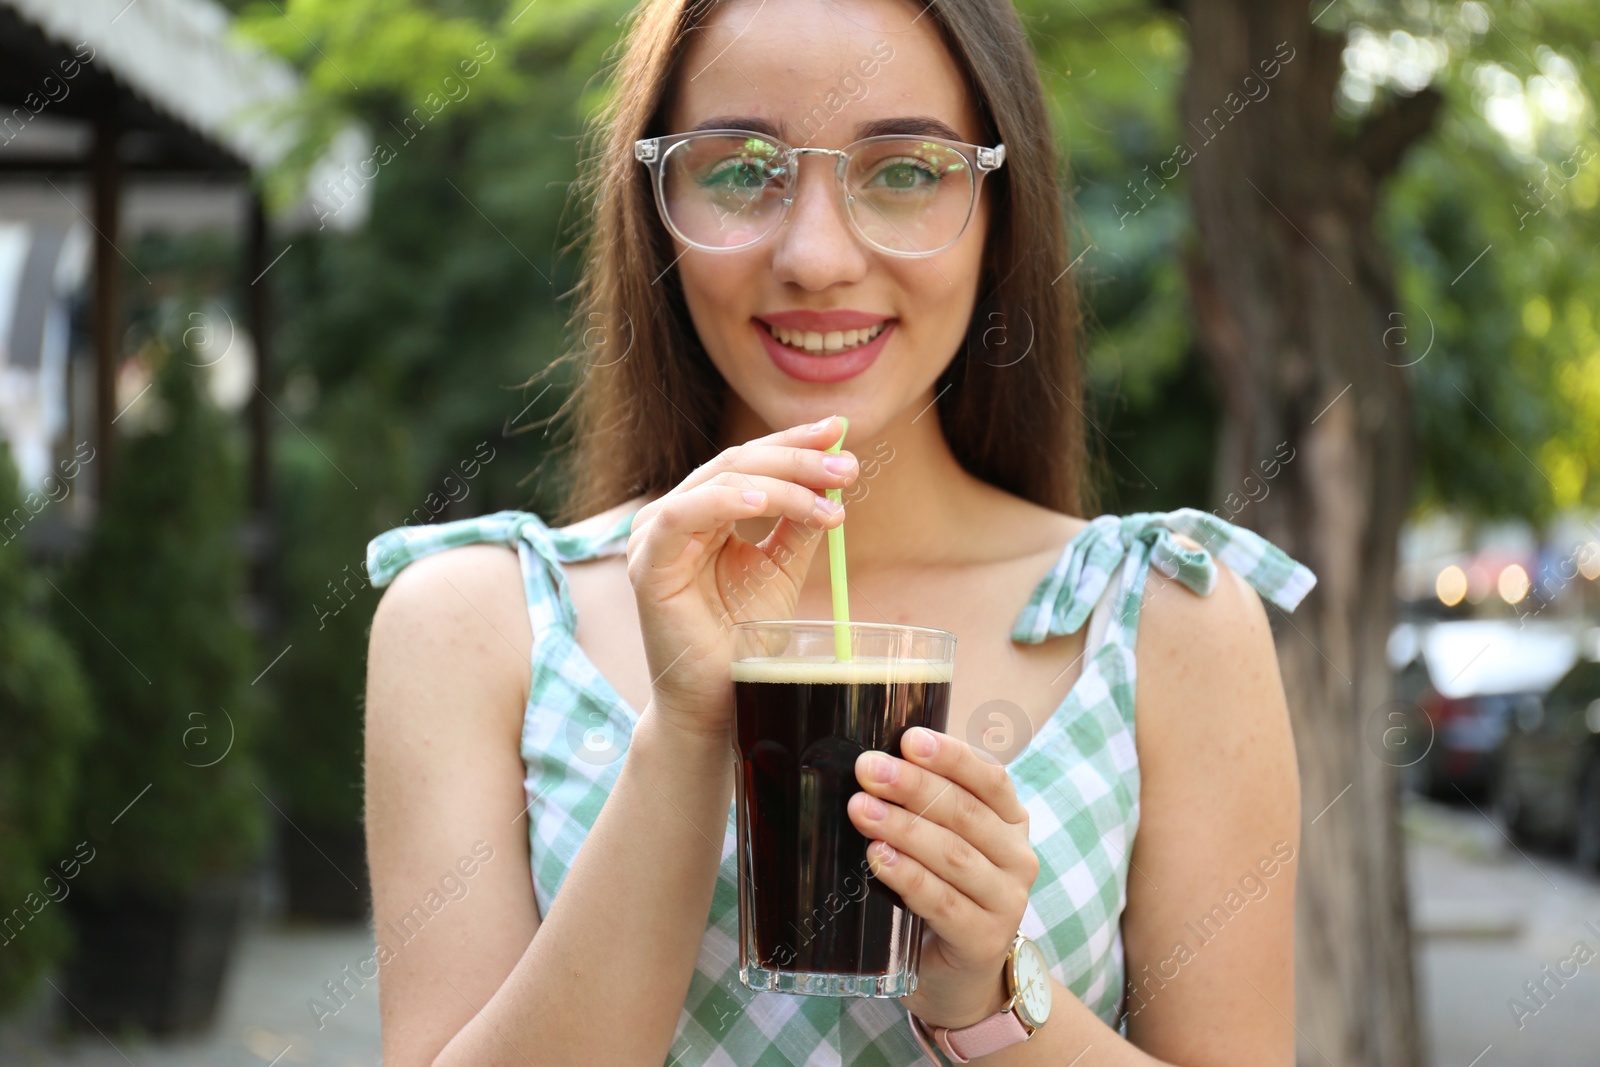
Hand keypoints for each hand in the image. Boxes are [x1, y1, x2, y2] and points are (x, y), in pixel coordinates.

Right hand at [626, 416, 857, 739]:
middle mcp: (677, 515)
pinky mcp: (646, 563)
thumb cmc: (745, 642)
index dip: (795, 442)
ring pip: (721, 481)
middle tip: (847, 468)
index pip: (750, 460)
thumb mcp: (781, 571)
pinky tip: (767, 503)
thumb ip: (800, 524)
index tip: (840, 432)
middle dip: (799, 459)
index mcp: (704, 511)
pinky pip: (681, 515)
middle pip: (739, 463)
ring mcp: (656, 536)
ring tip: (830, 497)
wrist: (719, 704)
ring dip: (781, 481)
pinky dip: (726, 501)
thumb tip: (835, 477)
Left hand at [847, 727, 1038, 1029]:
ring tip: (861, 810)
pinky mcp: (985, 940)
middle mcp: (1018, 857)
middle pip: (966, 813)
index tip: (909, 738)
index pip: (989, 778)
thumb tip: (871, 761)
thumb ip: (923, 805)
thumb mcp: (942, 841)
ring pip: (954, 855)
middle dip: (913, 786)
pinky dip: (908, 877)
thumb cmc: (942, 892)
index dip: (951, 756)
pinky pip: (943, 902)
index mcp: (1011, 821)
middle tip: (868, 770)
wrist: (957, 976)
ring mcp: (1007, 901)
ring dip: (904, 828)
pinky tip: (878, 858)